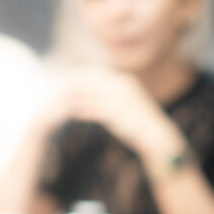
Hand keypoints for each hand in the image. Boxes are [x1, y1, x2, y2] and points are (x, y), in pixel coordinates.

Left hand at [61, 68, 181, 160]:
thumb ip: (109, 97)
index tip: (60, 82)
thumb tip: (89, 95)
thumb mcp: (124, 106)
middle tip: (53, 90)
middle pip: (91, 81)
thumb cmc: (139, 126)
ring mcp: (124, 99)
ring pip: (93, 94)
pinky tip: (72, 112)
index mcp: (123, 82)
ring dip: (75, 97)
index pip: (95, 74)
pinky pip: (99, 108)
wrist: (160, 139)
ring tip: (59, 101)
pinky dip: (84, 109)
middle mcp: (124, 86)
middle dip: (72, 85)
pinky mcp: (123, 113)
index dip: (77, 77)